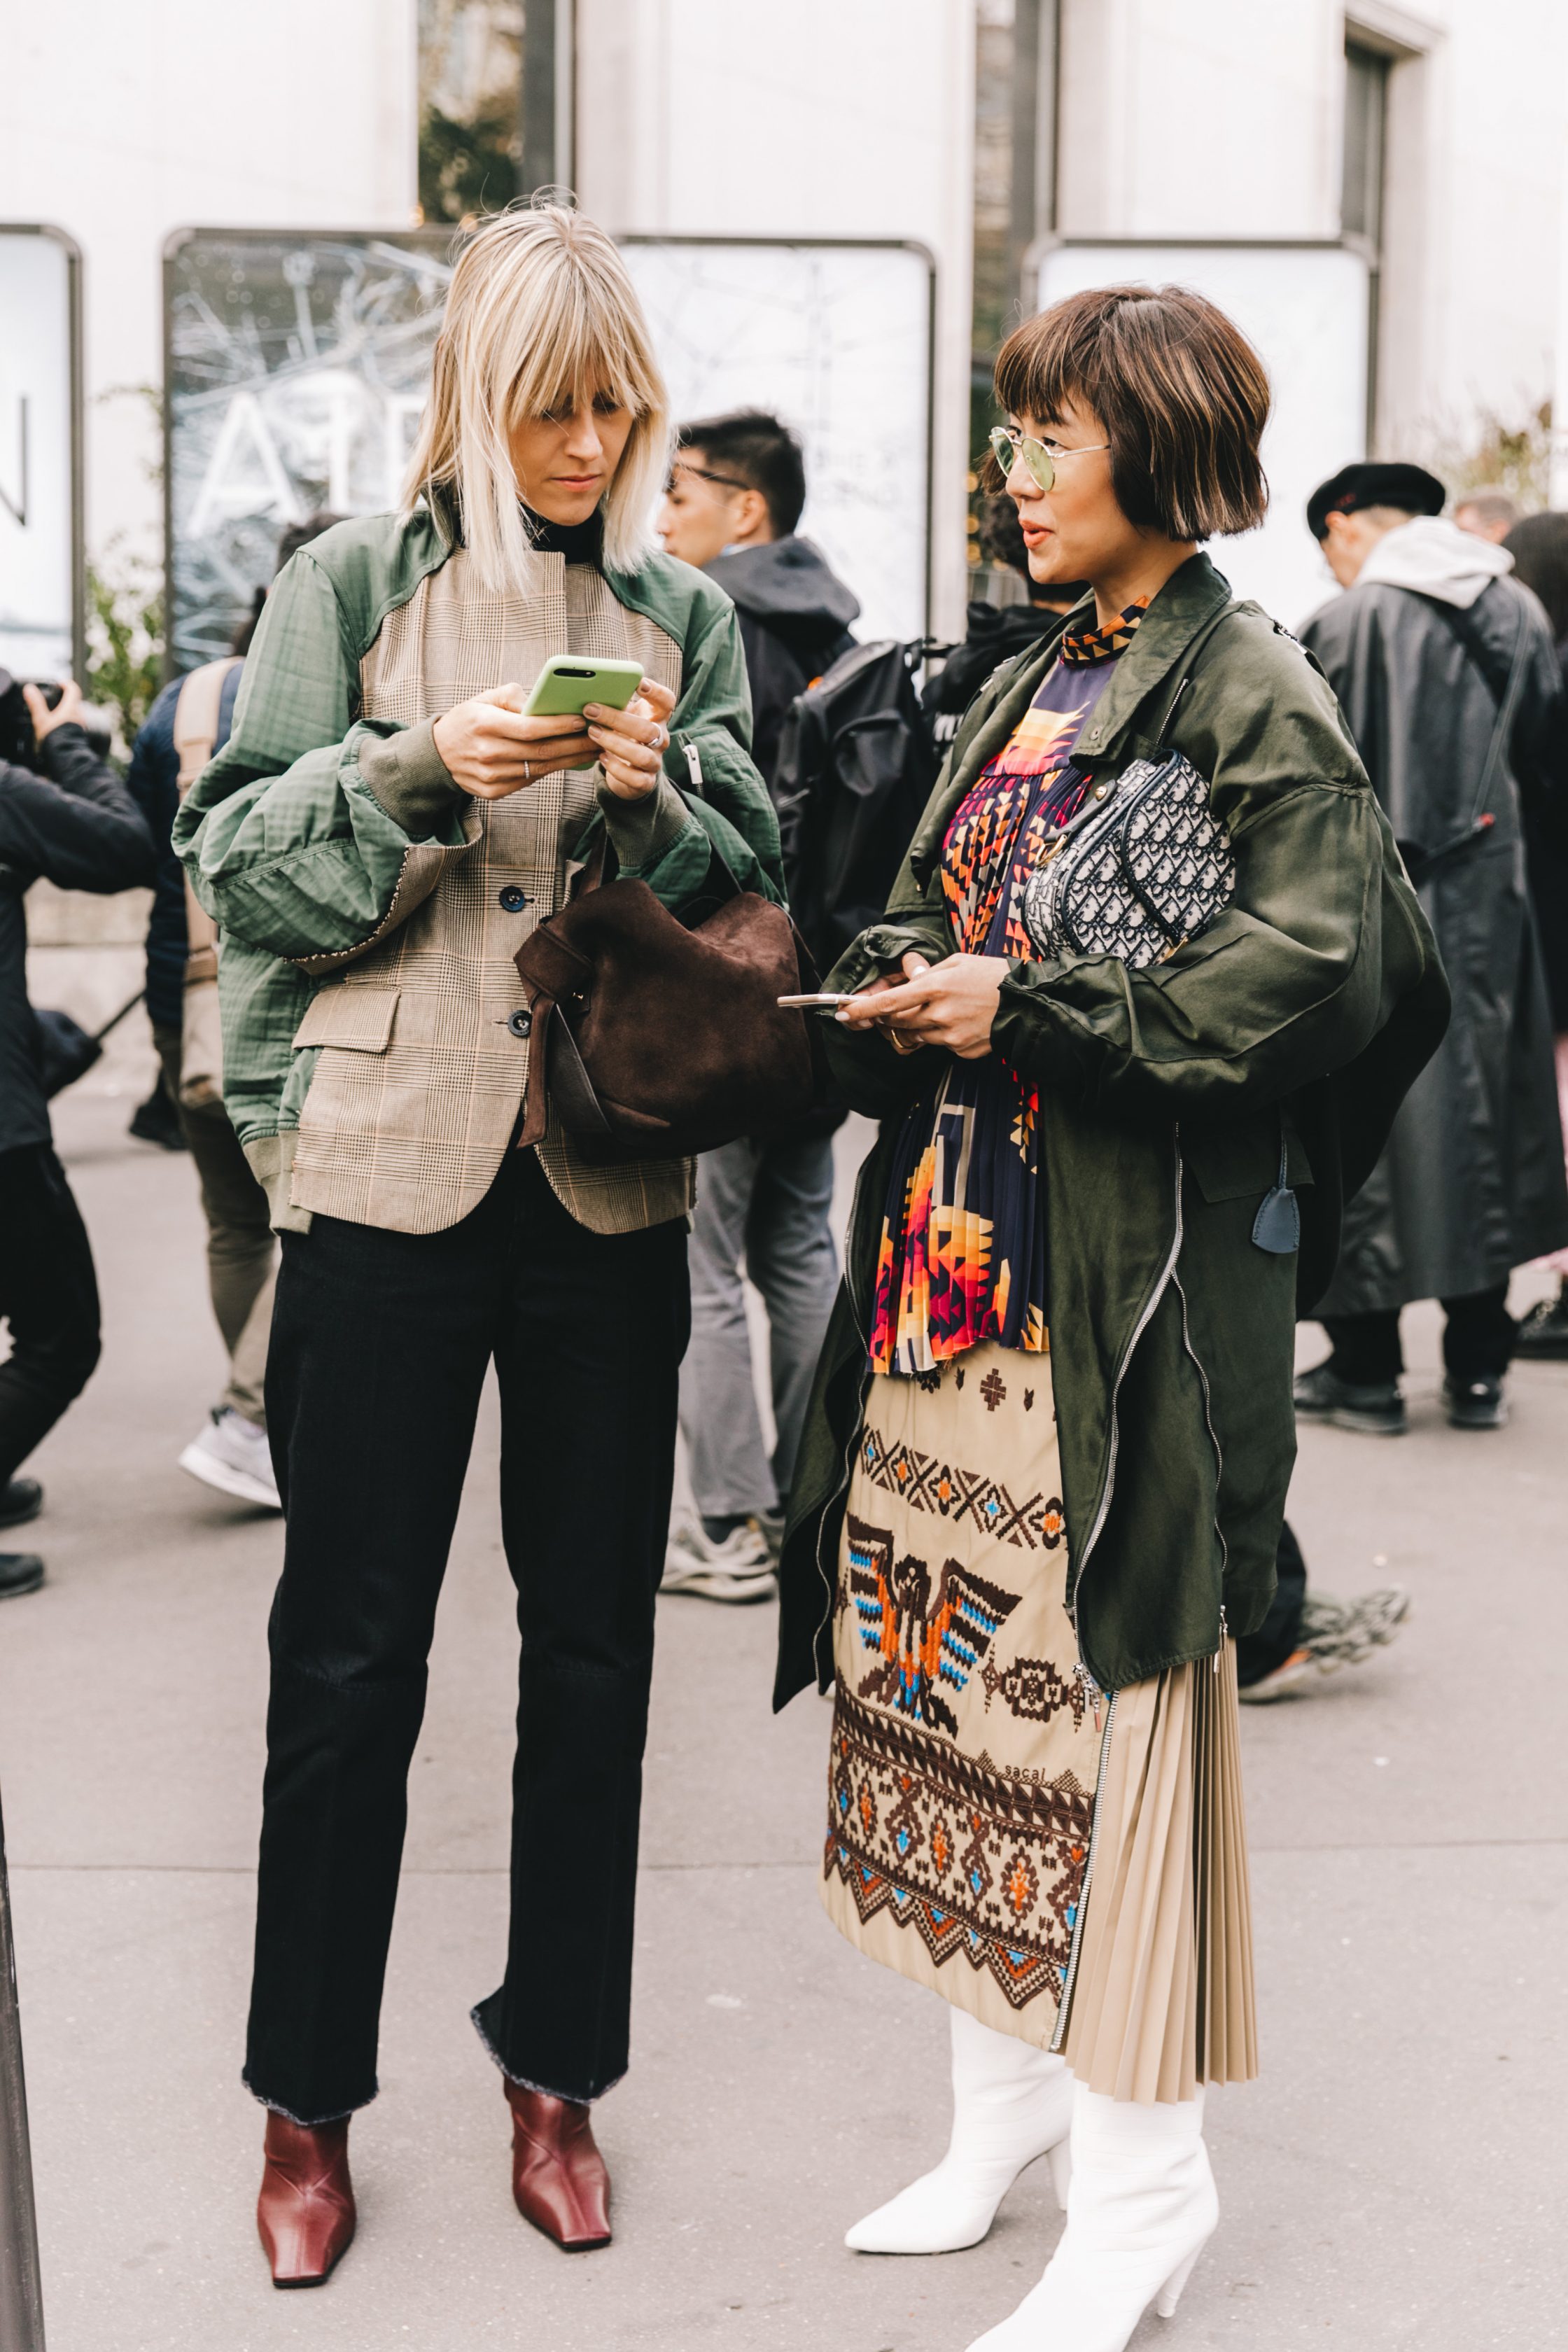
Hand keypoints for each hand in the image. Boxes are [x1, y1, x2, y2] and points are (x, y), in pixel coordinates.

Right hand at [23, 681, 81, 742]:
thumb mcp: (41, 719)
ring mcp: (80, 726)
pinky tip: (57, 728)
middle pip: (74, 702)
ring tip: (53, 714)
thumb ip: (36, 704)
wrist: (66, 758)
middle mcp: (79, 715)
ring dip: (65, 711)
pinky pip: (73, 724)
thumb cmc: (55, 738)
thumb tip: (30, 689)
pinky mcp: (78, 735)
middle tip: (54, 699)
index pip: (74, 689)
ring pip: (74, 713)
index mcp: (71, 708)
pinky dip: (66, 722)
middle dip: (64, 699)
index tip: (60, 684)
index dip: (67, 684)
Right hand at [432, 684, 597, 799]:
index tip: (582, 720)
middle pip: (540, 752)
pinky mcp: (493, 792)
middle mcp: (487, 753)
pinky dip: (550, 771)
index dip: (558, 725)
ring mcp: (490, 777)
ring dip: (569, 761)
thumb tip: (545, 703)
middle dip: (574, 744)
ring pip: (539, 769)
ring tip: (591, 750)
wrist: (438, 755)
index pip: (529, 728)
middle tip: (598, 737)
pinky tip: (568, 762)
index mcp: (484, 725)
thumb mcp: (483, 699)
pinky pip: (529, 780)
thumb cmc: (468, 721)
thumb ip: (514, 697)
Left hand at [584, 677, 676, 800]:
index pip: (667, 702)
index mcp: (656, 717)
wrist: (626, 769)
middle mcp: (660, 739)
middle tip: (590, 710)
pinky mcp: (645, 781)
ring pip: (642, 755)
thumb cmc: (621, 733)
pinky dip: (616, 768)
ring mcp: (655, 761)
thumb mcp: (621, 715)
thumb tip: (589, 688)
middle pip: (648, 730)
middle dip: (617, 719)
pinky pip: (635, 778)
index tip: (639, 683)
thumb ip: (615, 702)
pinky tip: (601, 757)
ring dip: (614, 743)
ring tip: (592, 732)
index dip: (656, 692)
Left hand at [836, 951, 1005, 1060]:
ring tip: (940, 1011)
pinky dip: (941, 1035)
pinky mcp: (961, 1051)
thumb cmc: (993, 975)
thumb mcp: (959, 962)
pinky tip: (961, 1022)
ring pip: (915, 1036)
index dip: (862, 1010)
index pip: (888, 1003)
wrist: (1028, 1003)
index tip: (842, 1012)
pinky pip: (939, 1046)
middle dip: (888, 1016)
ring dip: (916, 1025)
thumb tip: (908, 981)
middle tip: (893, 1008)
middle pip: (896, 1022)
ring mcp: (950, 1037)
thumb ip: (928, 974)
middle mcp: (939, 1014)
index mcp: (936, 987)